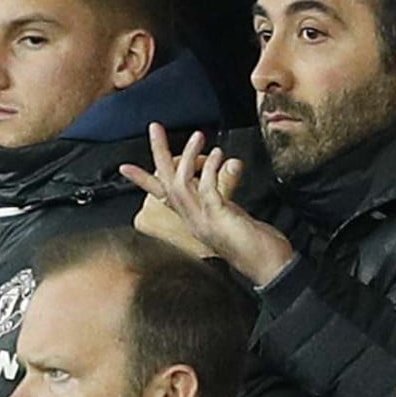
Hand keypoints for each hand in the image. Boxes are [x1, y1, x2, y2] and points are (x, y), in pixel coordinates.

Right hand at [120, 123, 295, 285]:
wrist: (270, 269)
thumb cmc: (257, 246)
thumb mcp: (234, 217)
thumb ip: (226, 198)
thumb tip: (229, 170)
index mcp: (194, 220)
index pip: (162, 197)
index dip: (143, 181)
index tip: (125, 167)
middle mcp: (193, 220)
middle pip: (165, 182)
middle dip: (159, 153)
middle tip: (155, 127)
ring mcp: (202, 220)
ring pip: (181, 182)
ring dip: (189, 156)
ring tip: (198, 135)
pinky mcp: (217, 218)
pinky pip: (206, 188)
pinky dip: (210, 169)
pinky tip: (219, 155)